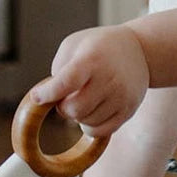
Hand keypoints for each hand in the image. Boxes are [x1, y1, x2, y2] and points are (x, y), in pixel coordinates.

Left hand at [32, 25, 148, 135]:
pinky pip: (101, 132)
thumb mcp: (74, 44)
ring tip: (82, 100)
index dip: (48, 94)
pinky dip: (89, 127)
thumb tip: (49, 99)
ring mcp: (121, 96)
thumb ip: (59, 69)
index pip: (66, 83)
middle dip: (62, 107)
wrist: (139, 50)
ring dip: (77, 116)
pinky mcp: (128, 110)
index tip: (37, 97)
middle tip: (65, 97)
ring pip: (86, 123)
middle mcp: (109, 79)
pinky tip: (90, 112)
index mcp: (92, 59)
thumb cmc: (99, 46)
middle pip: (74, 109)